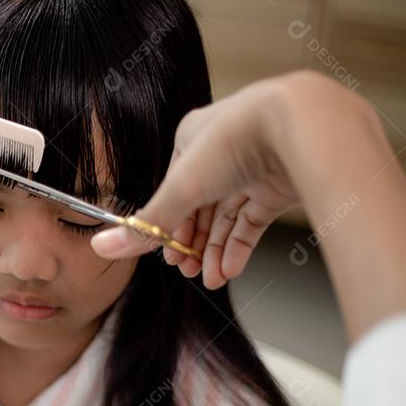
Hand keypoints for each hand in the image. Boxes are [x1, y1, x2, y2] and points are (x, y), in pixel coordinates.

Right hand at [90, 72, 349, 287]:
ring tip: (210, 279)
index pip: (173, 192)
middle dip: (193, 244)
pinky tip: (230, 270)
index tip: (166, 255)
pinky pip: (253, 222)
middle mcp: (222, 153)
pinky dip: (240, 248)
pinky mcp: (280, 184)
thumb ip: (146, 225)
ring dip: (216, 253)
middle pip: (199, 209)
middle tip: (187, 270)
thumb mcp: (181, 188)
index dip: (167, 227)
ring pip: (227, 219)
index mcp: (191, 140)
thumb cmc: (238, 138)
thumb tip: (101, 247)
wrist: (304, 126)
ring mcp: (252, 169)